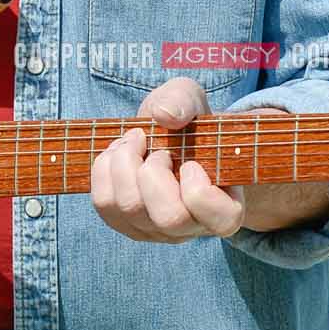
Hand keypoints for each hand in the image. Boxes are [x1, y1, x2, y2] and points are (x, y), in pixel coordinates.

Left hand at [90, 77, 246, 242]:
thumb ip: (184, 102)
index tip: (191, 162)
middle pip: (169, 217)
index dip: (201, 189)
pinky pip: (104, 204)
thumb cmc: (185, 121)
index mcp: (224, 207)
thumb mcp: (191, 99)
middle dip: (153, 171)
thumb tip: (164, 115)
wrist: (164, 136)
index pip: (221, 219)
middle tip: (158, 149)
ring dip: (124, 164)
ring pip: (130, 209)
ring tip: (134, 142)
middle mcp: (191, 227)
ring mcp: (155, 230)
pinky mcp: (124, 223)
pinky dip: (104, 170)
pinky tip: (118, 152)